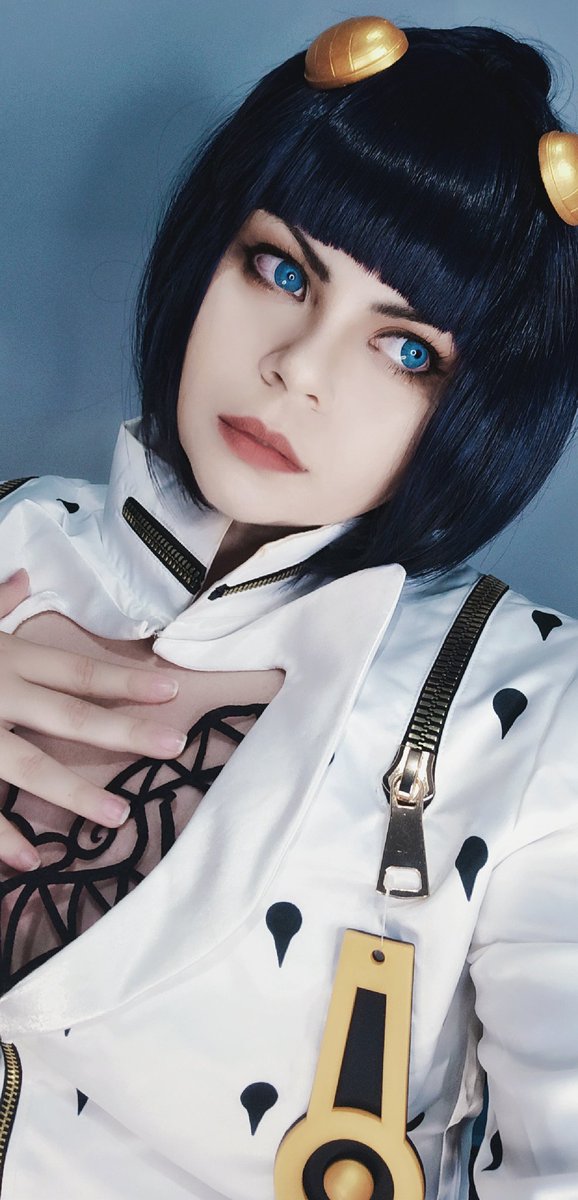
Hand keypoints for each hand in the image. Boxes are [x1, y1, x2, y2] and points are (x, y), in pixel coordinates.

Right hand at [0, 569, 185, 871]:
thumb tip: (21, 577)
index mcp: (5, 656)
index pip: (78, 668)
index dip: (125, 680)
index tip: (171, 690)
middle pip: (71, 713)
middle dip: (125, 731)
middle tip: (174, 746)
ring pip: (29, 763)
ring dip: (75, 792)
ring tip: (117, 817)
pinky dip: (0, 833)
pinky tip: (30, 857)